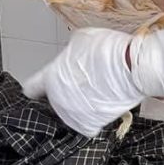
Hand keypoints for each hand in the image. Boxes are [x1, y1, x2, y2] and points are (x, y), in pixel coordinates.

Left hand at [23, 28, 141, 136]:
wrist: (132, 68)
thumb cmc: (107, 51)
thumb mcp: (82, 39)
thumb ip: (70, 52)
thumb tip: (73, 56)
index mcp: (50, 78)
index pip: (31, 89)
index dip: (36, 87)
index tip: (40, 88)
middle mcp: (57, 99)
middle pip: (55, 100)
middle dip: (65, 92)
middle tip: (83, 82)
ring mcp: (72, 115)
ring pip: (70, 112)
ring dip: (79, 106)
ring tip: (97, 92)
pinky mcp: (89, 125)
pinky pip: (85, 125)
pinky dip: (92, 118)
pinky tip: (101, 107)